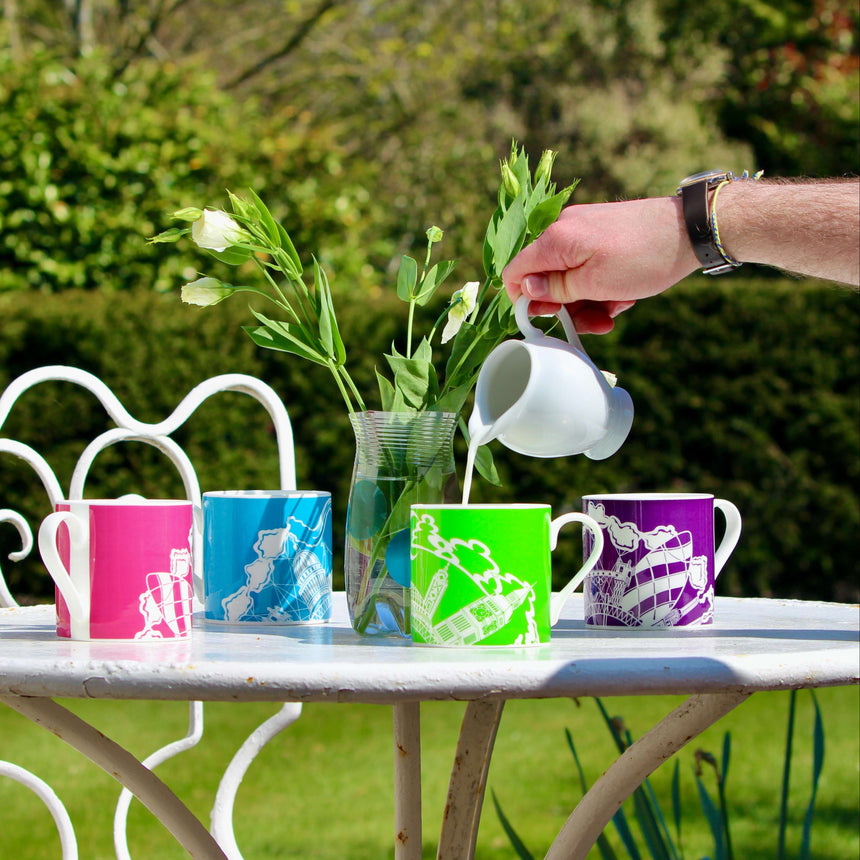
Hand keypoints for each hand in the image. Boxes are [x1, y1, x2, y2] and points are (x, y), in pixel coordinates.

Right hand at [503, 197, 699, 332]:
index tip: (547, 319)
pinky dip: (602, 286)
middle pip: (546, 278)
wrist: (691, 230)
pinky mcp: (603, 232)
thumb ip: (555, 289)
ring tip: (616, 308)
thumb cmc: (644, 257)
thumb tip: (524, 290)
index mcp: (555, 240)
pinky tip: (623, 295)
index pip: (516, 271)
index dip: (524, 300)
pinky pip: (589, 267)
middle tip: (595, 323)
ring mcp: (585, 229)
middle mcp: (564, 229)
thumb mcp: (595, 284)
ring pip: (571, 276)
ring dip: (589, 300)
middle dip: (567, 306)